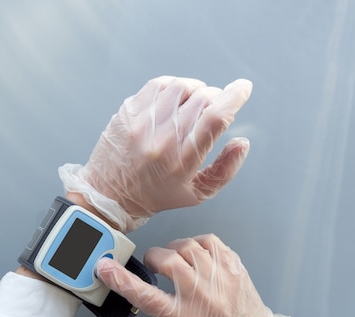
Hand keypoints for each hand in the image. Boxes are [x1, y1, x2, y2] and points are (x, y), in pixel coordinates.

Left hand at [59, 76, 251, 231]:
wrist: (110, 193)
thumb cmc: (155, 195)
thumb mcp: (197, 193)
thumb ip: (225, 169)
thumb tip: (242, 143)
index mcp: (182, 159)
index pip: (215, 117)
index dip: (234, 97)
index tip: (244, 88)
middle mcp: (162, 138)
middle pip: (202, 99)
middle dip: (217, 97)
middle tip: (216, 106)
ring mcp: (143, 122)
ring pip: (181, 87)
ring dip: (197, 88)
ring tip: (196, 101)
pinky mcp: (129, 111)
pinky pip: (158, 84)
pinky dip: (174, 85)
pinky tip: (176, 96)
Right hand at [95, 234, 289, 316]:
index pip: (145, 295)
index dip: (121, 279)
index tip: (105, 267)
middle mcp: (201, 294)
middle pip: (165, 260)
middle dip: (152, 259)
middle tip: (154, 268)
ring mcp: (219, 276)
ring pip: (185, 246)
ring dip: (173, 251)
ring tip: (176, 264)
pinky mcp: (232, 263)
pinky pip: (207, 240)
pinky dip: (196, 244)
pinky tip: (195, 258)